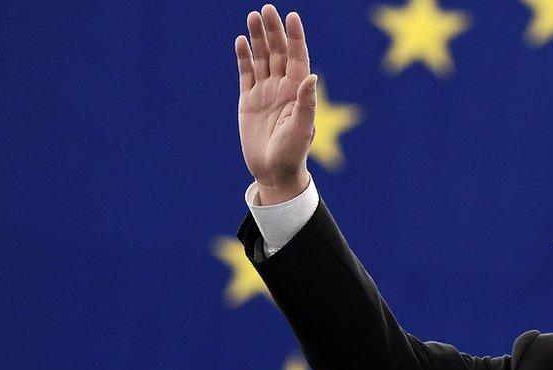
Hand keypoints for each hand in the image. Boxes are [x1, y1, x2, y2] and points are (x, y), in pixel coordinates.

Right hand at [235, 4, 316, 204]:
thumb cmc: (293, 152)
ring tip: (253, 17)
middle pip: (278, 52)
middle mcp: (282, 86)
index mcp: (298, 91)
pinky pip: (246, 73)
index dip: (295, 36)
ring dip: (258, 38)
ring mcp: (265, 92)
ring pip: (262, 58)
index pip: (298, 56)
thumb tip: (312, 76)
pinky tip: (240, 41)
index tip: (292, 16)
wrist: (274, 171)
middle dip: (273, 31)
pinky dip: (244, 57)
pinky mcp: (248, 100)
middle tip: (267, 9)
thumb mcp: (302, 129)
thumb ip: (306, 103)